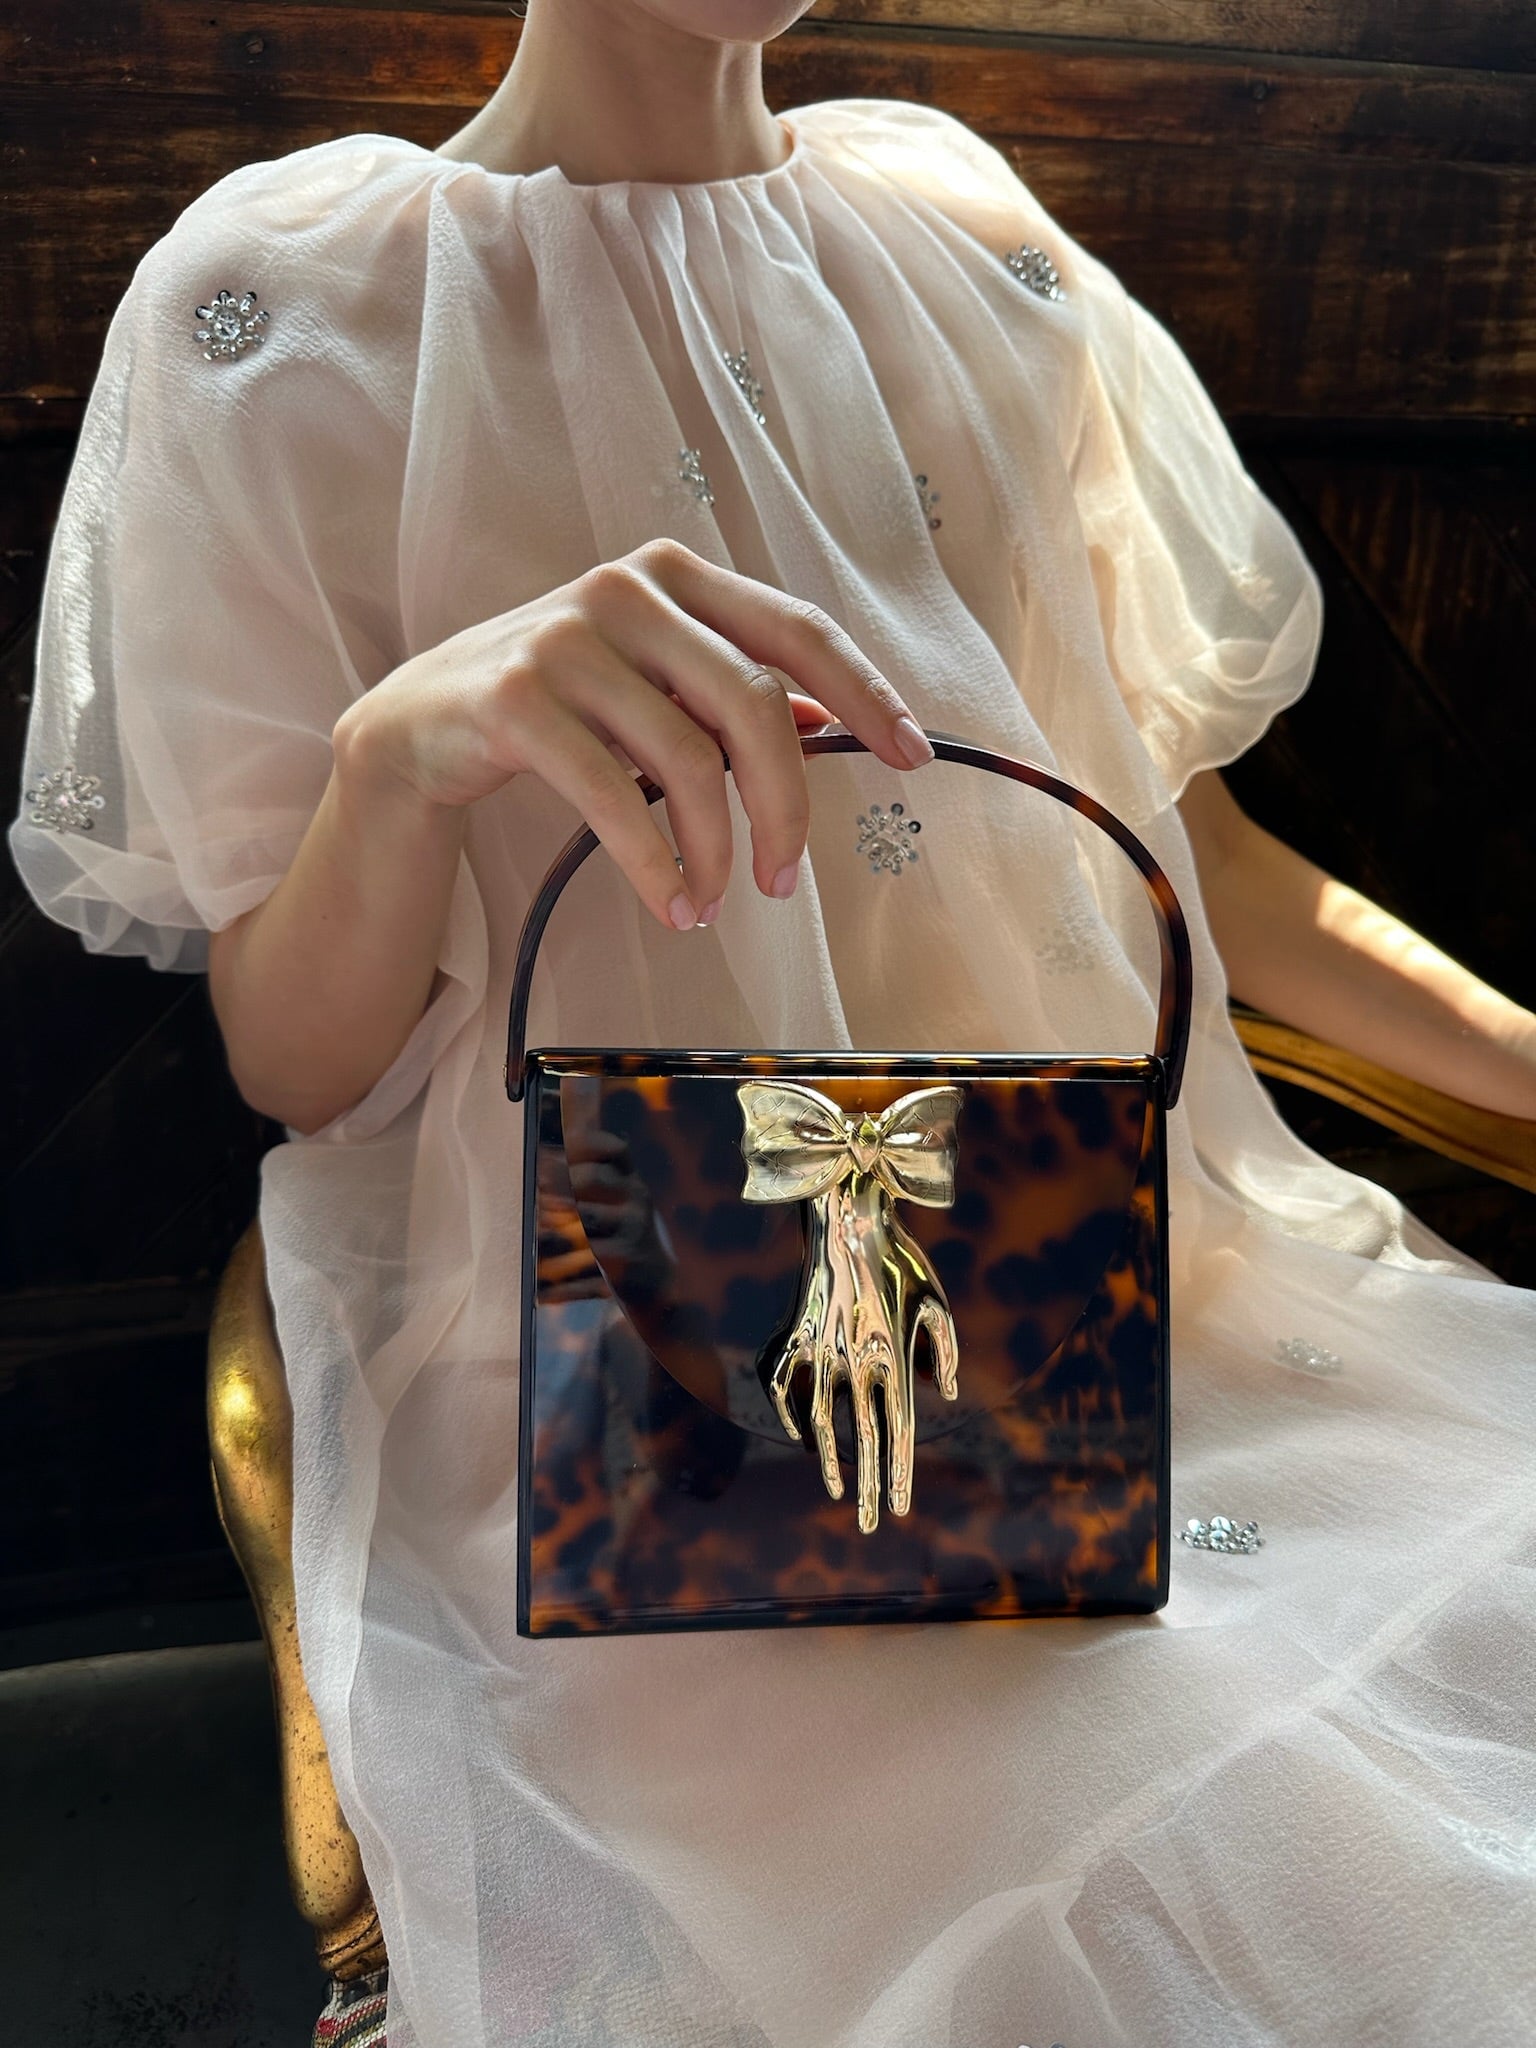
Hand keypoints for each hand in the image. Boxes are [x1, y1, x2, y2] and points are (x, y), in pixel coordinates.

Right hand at [333, 538, 933, 930]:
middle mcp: (625, 588)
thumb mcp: (649, 686)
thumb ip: (726, 693)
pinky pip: (615, 797)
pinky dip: (657, 865)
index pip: (796, 629)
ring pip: (687, 758)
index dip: (864, 694)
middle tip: (786, 880)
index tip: (912, 757)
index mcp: (674, 574)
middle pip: (752, 703)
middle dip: (786, 804)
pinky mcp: (517, 698)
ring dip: (715, 849)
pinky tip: (674, 905)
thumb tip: (825, 724)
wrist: (419, 727)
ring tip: (715, 902)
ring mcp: (566, 637)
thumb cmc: (556, 708)